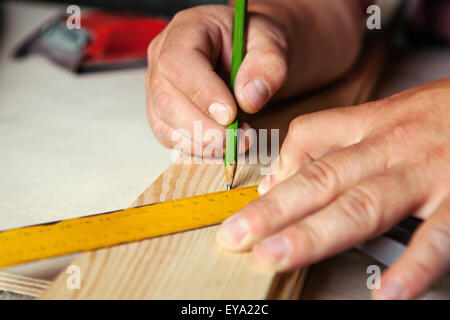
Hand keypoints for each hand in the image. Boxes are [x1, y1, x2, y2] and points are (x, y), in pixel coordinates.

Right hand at [145, 1, 363, 155]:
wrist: (250, 55)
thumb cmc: (256, 44)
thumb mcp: (273, 42)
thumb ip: (267, 65)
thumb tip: (250, 99)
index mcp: (186, 30)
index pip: (178, 62)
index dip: (201, 92)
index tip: (231, 115)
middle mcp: (163, 58)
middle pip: (166, 100)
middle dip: (204, 128)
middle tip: (240, 139)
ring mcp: (158, 88)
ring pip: (165, 125)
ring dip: (203, 143)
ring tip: (239, 141)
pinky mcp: (164, 114)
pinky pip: (171, 139)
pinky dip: (199, 149)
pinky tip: (225, 145)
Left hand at [216, 78, 449, 298]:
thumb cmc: (439, 115)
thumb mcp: (385, 114)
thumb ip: (331, 140)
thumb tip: (281, 175)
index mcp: (369, 125)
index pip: (308, 138)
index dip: (276, 170)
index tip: (249, 205)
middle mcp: (388, 147)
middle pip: (321, 179)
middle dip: (275, 211)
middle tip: (236, 237)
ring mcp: (424, 173)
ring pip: (361, 204)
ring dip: (316, 234)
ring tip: (277, 257)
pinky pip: (438, 236)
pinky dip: (415, 265)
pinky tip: (389, 293)